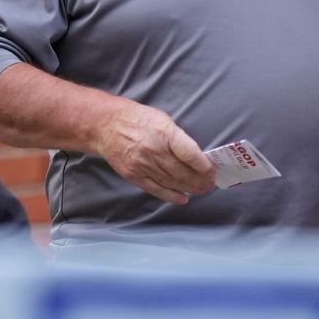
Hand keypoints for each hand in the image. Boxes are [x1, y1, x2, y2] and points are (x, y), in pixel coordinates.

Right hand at [92, 100, 215, 204]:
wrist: (106, 125)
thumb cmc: (138, 119)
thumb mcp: (162, 120)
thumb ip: (178, 138)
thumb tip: (196, 157)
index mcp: (164, 133)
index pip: (190, 154)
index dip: (204, 166)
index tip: (212, 172)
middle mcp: (153, 150)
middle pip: (182, 172)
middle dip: (200, 181)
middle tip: (210, 184)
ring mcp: (142, 165)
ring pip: (171, 182)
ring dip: (189, 189)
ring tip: (200, 190)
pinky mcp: (133, 175)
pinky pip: (156, 189)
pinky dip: (171, 196)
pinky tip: (183, 198)